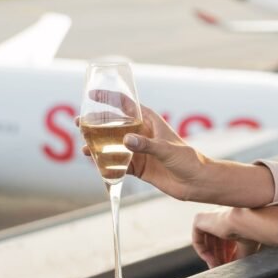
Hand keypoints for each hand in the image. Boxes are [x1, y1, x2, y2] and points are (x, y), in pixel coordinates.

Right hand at [77, 105, 205, 201]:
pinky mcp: (138, 167)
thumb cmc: (188, 160)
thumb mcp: (167, 149)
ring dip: (98, 146)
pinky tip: (97, 167)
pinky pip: (118, 165)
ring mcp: (139, 151)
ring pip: (113, 145)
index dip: (110, 98)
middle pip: (115, 125)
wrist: (197, 183)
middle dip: (97, 124)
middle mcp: (142, 134)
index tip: (93, 94)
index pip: (127, 105)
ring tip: (84, 149)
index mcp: (150, 122)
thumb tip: (126, 140)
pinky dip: (107, 166)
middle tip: (80, 123)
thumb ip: (146, 144)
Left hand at [191, 206, 277, 267]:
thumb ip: (238, 257)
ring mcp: (209, 216)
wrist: (246, 221)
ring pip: (207, 242)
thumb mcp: (246, 248)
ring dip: (212, 257)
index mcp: (233, 218)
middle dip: (220, 257)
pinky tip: (212, 261)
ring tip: (218, 268)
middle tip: (223, 268)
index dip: (228, 254)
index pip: (227, 239)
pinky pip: (197, 239)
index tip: (231, 265)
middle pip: (217, 242)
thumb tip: (233, 271)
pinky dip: (203, 252)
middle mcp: (221, 215)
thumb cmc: (251, 232)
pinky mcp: (199, 219)